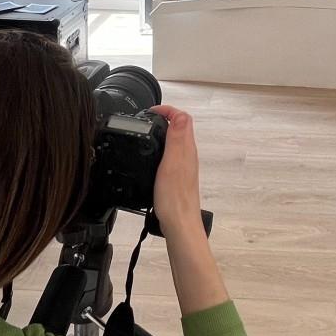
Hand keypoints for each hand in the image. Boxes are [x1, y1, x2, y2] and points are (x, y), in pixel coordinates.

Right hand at [149, 105, 203, 239]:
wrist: (179, 225)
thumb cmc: (174, 198)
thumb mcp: (172, 163)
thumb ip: (176, 138)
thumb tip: (180, 114)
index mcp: (187, 149)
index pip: (182, 118)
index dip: (168, 110)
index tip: (151, 111)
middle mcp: (188, 155)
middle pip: (180, 128)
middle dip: (165, 118)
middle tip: (147, 119)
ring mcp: (184, 167)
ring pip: (176, 142)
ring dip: (163, 132)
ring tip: (147, 133)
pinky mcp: (178, 178)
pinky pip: (171, 156)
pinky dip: (161, 149)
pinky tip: (151, 158)